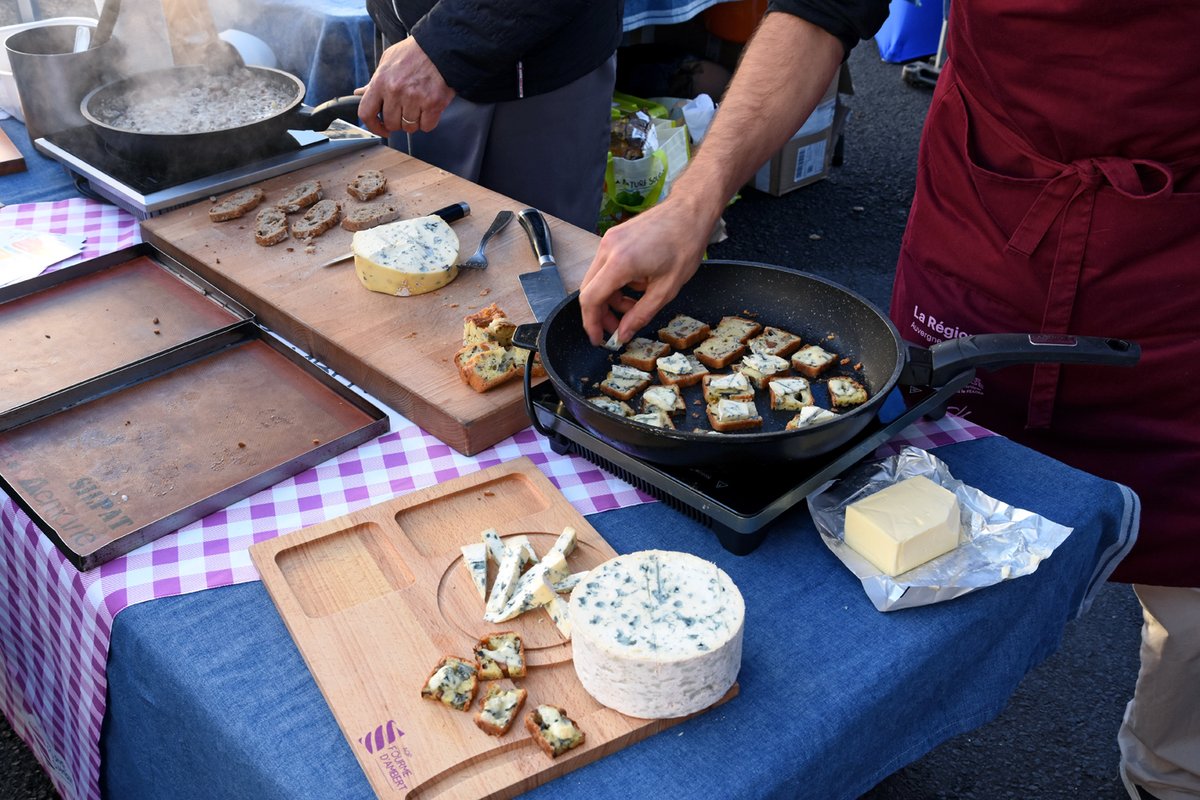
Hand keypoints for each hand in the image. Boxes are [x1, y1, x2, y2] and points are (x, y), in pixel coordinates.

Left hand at [355, 37, 454, 136]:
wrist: (439, 47)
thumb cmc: (414, 53)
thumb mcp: (387, 61)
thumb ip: (374, 81)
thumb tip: (360, 93)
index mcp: (381, 81)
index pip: (366, 113)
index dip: (373, 126)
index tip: (380, 128)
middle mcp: (395, 91)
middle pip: (391, 123)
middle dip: (397, 122)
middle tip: (404, 112)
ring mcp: (414, 98)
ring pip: (409, 127)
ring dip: (413, 122)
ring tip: (418, 107)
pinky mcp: (433, 104)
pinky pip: (426, 126)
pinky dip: (428, 122)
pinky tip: (428, 109)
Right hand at [578, 197, 713, 346]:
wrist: (690, 211)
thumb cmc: (684, 244)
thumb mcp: (666, 288)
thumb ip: (641, 314)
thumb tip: (623, 333)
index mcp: (620, 262)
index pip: (590, 299)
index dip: (591, 323)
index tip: (598, 339)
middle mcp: (608, 248)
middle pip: (589, 290)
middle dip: (601, 313)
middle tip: (617, 328)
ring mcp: (609, 240)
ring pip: (596, 279)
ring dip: (610, 298)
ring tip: (632, 306)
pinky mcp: (614, 236)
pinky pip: (605, 266)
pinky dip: (615, 282)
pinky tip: (636, 286)